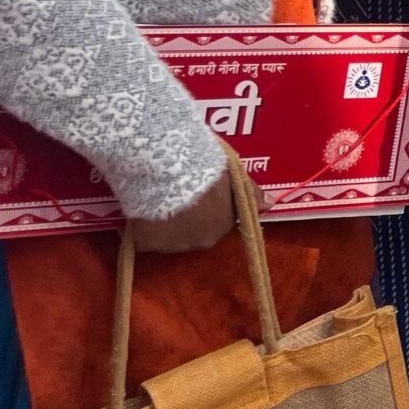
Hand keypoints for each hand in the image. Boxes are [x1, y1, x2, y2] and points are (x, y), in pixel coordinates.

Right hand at [129, 167, 260, 253]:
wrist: (164, 164)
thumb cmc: (203, 163)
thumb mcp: (231, 172)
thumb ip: (250, 191)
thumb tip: (270, 204)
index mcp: (225, 222)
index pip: (220, 221)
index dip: (209, 206)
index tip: (198, 193)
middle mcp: (202, 239)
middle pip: (195, 230)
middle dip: (188, 215)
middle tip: (175, 192)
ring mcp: (173, 245)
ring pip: (169, 236)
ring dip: (164, 222)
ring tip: (155, 196)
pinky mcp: (146, 244)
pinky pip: (143, 238)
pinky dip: (140, 227)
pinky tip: (138, 208)